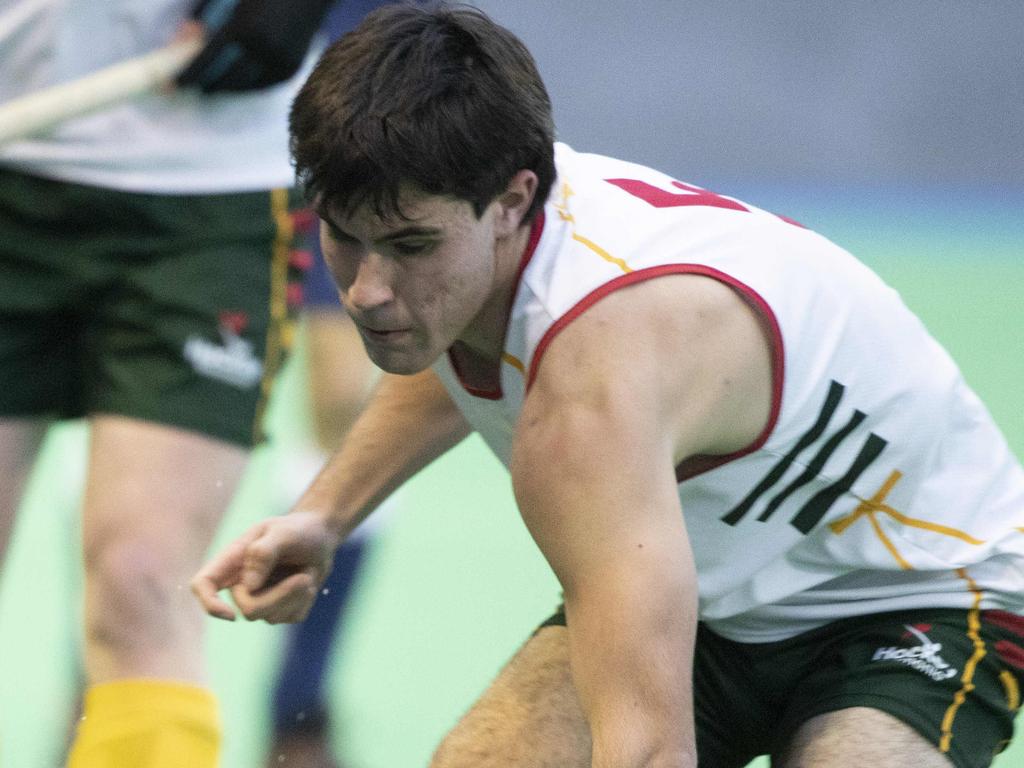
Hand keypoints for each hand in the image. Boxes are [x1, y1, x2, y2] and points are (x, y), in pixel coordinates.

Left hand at [177, 0, 334, 92]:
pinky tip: (236, 85)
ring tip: (213, 89)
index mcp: (244, 27)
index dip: (191, 73)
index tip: (177, 83)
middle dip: (208, 85)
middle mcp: (262, 48)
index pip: (209, 58)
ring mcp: (279, 61)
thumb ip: (206, 14)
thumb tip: (184, 35)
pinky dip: (248, 87)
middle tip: (193, 89)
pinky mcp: (291, 69)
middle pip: (227, 78)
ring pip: (246, 86)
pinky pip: (264, 85)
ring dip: (227, 89)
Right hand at [191, 511, 340, 622]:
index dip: (210, 604)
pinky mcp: (280, 609)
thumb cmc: (299, 530)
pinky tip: (309, 580)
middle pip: (248, 609)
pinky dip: (306, 599)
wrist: (321, 537)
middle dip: (279, 596)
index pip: (203, 585)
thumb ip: (263, 552)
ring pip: (270, 616)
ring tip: (306, 572)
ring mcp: (260, 599)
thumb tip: (249, 586)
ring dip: (296, 595)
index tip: (231, 615)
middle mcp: (242, 583)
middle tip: (304, 578)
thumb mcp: (284, 532)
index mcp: (232, 560)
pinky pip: (291, 616)